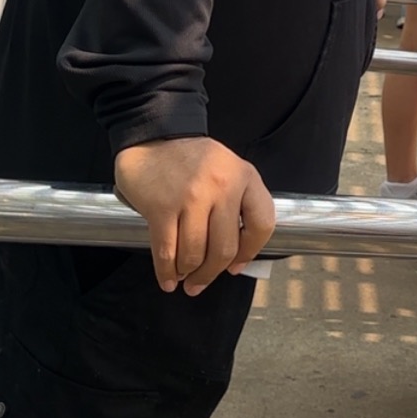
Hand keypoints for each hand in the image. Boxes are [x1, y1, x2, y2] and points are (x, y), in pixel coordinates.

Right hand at [115, 136, 274, 296]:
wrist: (155, 134)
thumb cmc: (193, 158)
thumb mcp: (228, 169)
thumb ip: (238, 204)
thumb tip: (235, 256)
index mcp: (245, 176)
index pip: (262, 225)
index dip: (250, 252)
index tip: (236, 266)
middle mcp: (222, 187)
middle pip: (224, 248)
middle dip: (212, 273)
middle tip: (201, 283)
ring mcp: (191, 197)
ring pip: (195, 254)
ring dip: (189, 273)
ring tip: (184, 275)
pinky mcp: (161, 207)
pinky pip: (167, 252)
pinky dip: (167, 272)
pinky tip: (168, 278)